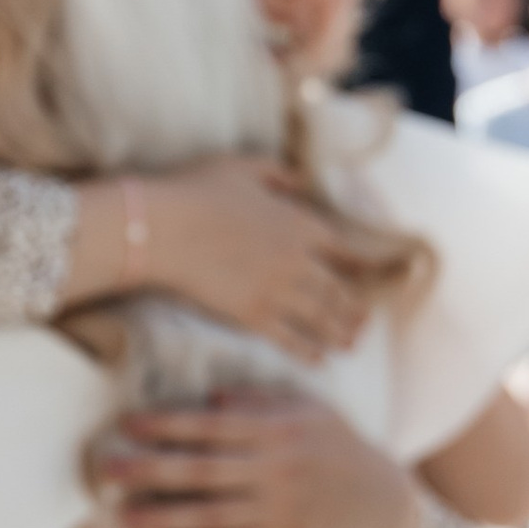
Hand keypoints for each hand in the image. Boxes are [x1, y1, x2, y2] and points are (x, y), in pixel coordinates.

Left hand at [91, 386, 421, 527]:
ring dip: (163, 518)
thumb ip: (259, 399)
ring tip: (123, 517)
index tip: (127, 424)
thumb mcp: (307, 407)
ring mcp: (277, 513)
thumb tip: (211, 399)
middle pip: (202, 473)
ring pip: (211, 518)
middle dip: (151, 470)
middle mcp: (275, 472)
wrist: (379, 498)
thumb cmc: (334, 441)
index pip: (212, 428)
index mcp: (277, 432)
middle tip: (107, 469)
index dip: (167, 425)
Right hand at [108, 158, 393, 362]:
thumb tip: (300, 182)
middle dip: (354, 308)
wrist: (163, 229)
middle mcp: (297, 261)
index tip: (365, 273)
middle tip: (364, 321)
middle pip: (337, 290)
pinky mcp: (252, 316)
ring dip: (340, 333)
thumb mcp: (244, 167)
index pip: (341, 248)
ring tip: (351, 344)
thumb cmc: (198, 192)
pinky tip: (318, 360)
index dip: (357, 263)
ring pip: (321, 318)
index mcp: (299, 224)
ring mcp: (277, 292)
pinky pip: (290, 339)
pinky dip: (308, 351)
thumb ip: (278, 173)